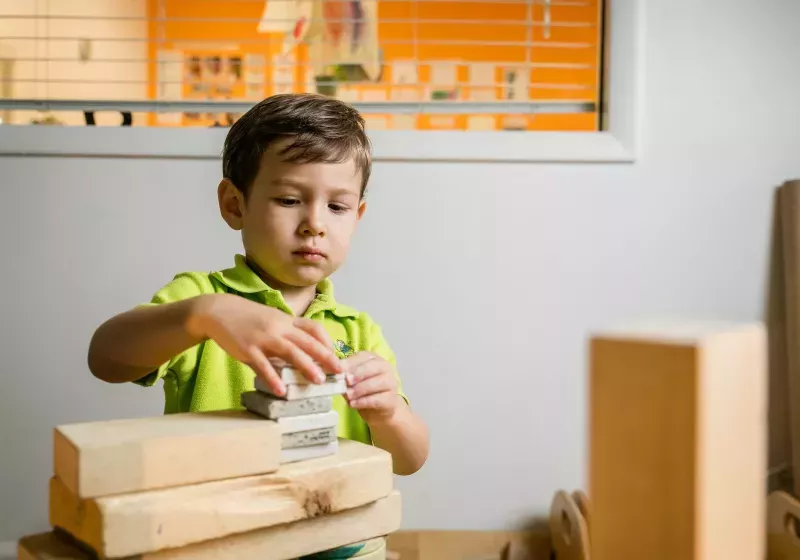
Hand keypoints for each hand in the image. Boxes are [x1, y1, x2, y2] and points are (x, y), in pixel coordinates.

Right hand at [188, 294, 341, 395]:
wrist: (218, 311)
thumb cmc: (248, 318)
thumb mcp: (272, 320)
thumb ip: (287, 334)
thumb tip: (305, 352)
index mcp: (286, 320)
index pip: (314, 328)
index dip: (327, 342)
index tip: (336, 356)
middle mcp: (279, 327)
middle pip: (307, 342)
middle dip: (326, 357)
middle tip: (339, 372)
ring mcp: (263, 338)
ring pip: (290, 352)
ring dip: (306, 367)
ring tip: (318, 382)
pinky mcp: (247, 349)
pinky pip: (263, 366)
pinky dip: (273, 379)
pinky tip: (281, 391)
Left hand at [343, 351, 402, 423]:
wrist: (379, 410)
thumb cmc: (363, 391)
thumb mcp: (353, 380)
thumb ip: (345, 374)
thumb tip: (330, 371)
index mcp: (373, 359)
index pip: (362, 356)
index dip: (350, 363)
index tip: (338, 369)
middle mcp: (384, 367)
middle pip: (371, 367)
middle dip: (356, 374)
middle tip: (345, 381)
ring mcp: (390, 383)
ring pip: (375, 383)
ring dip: (359, 389)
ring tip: (347, 395)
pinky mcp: (391, 399)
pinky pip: (376, 399)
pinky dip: (363, 402)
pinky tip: (353, 404)